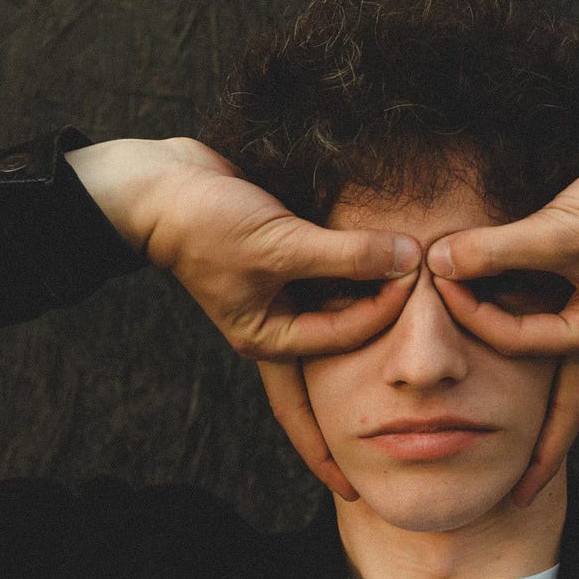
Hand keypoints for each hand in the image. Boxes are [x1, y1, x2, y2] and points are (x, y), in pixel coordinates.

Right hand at [66, 137, 420, 498]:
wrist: (160, 184)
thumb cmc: (207, 223)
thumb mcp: (280, 244)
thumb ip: (346, 254)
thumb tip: (408, 258)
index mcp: (270, 339)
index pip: (346, 337)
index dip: (385, 308)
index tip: (414, 275)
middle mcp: (279, 325)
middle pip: (340, 357)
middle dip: (373, 371)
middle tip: (416, 394)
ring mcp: (283, 296)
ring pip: (341, 312)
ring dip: (374, 311)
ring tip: (418, 334)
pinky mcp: (287, 263)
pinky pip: (332, 277)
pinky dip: (359, 273)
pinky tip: (389, 274)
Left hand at [424, 115, 578, 503]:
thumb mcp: (561, 229)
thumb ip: (497, 249)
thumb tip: (438, 261)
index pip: (517, 342)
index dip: (472, 314)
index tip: (437, 281)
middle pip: (562, 411)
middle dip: (541, 455)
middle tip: (518, 496)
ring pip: (556, 376)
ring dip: (534, 404)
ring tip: (515, 447)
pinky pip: (551, 330)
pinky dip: (527, 338)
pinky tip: (508, 342)